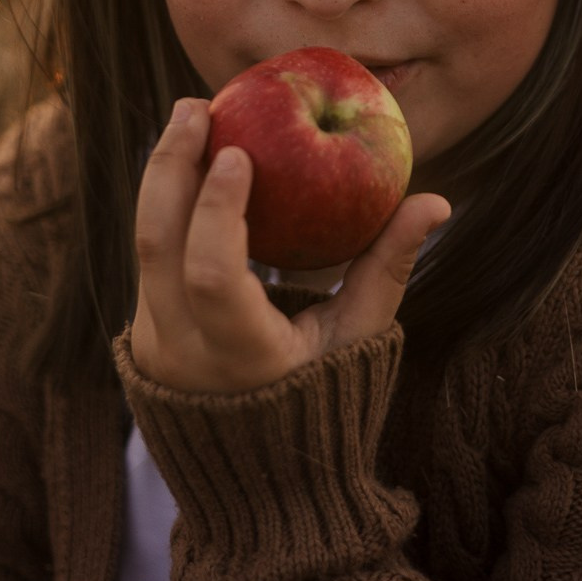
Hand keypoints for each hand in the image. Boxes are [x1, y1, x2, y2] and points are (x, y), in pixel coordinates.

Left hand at [130, 98, 450, 393]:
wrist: (257, 474)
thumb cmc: (327, 394)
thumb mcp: (362, 337)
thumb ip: (390, 267)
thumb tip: (438, 202)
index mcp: (240, 359)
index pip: (214, 276)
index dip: (218, 211)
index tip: (237, 152)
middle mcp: (182, 352)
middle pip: (157, 245)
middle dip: (172, 167)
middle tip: (199, 106)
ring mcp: (154, 342)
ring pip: (143, 243)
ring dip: (163, 174)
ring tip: (192, 114)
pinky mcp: (145, 328)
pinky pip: (149, 252)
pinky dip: (167, 199)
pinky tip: (191, 155)